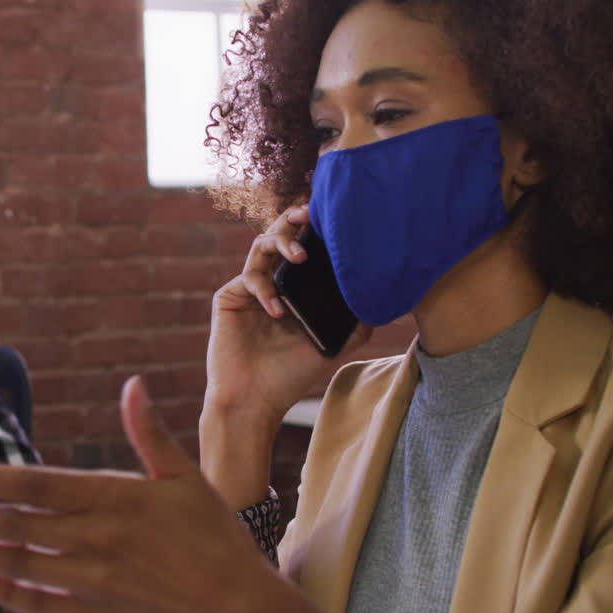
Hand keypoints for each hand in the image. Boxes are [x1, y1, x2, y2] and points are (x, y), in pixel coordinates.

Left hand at [0, 376, 288, 612]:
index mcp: (117, 499)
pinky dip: (11, 593)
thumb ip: (150, 435)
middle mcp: (98, 540)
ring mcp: (95, 583)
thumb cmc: (219, 544)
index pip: (37, 484)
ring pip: (22, 565)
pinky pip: (43, 605)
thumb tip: (132, 385)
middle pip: (18, 525)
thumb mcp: (189, 480)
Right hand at [206, 205, 370, 422]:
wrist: (254, 400)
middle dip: (294, 218)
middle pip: (279, 235)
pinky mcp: (229, 297)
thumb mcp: (334, 344)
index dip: (315, 229)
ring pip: (261, 246)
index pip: (305, 247)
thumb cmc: (291, 375)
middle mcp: (271, 283)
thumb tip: (384, 293)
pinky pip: (249, 278)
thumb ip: (357, 319)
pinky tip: (278, 311)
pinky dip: (266, 289)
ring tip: (300, 257)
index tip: (335, 216)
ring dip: (282, 243)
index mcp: (294, 290)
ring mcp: (249, 289)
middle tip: (310, 211)